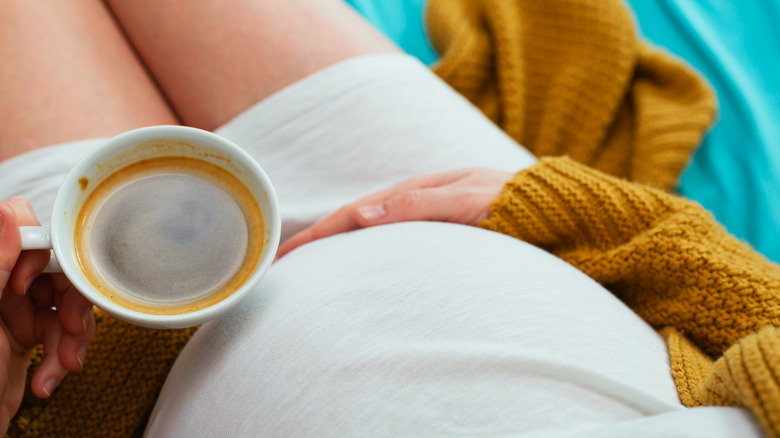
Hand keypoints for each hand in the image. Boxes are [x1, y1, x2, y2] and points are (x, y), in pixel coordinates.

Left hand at [0, 198, 94, 432]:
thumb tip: (7, 210)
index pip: (31, 240)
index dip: (50, 260)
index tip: (41, 287)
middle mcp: (1, 288)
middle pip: (58, 274)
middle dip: (72, 306)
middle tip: (73, 328)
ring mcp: (15, 314)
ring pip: (66, 307)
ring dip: (73, 340)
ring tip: (62, 365)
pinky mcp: (28, 340)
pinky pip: (63, 336)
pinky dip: (64, 358)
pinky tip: (48, 378)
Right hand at [277, 168, 512, 257]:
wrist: (561, 214)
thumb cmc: (518, 205)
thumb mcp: (471, 200)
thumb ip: (421, 204)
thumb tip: (363, 215)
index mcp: (419, 191)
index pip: (354, 212)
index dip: (318, 232)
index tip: (285, 253)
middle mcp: (417, 203)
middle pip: (355, 222)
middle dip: (318, 240)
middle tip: (283, 264)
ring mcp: (427, 219)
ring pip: (371, 233)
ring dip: (338, 247)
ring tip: (310, 268)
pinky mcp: (440, 237)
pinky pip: (392, 244)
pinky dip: (366, 253)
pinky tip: (359, 267)